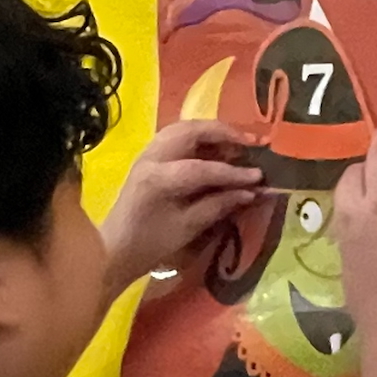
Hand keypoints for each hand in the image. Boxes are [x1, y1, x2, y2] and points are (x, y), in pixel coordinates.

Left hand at [101, 121, 261, 294]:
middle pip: (191, 131)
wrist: (116, 248)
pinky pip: (178, 135)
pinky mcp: (150, 155)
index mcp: (158, 178)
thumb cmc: (150, 244)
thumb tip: (252, 191)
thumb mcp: (188, 228)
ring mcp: (148, 152)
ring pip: (184, 127)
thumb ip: (219, 205)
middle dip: (225, 134)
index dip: (233, 172)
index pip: (202, 168)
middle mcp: (151, 157)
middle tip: (253, 144)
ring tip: (238, 143)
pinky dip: (200, 137)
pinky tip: (217, 148)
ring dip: (213, 131)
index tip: (259, 177)